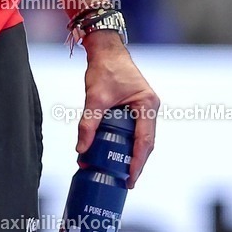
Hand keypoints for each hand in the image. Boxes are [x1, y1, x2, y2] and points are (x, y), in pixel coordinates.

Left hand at [77, 32, 159, 188]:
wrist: (104, 49)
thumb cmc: (104, 68)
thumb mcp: (95, 97)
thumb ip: (88, 123)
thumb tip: (81, 149)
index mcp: (147, 104)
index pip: (145, 141)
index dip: (138, 162)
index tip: (130, 179)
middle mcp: (150, 107)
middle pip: (146, 142)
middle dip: (135, 163)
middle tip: (125, 182)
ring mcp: (144, 107)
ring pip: (140, 137)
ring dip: (130, 154)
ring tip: (120, 172)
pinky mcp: (136, 106)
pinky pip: (134, 129)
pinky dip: (126, 142)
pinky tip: (115, 153)